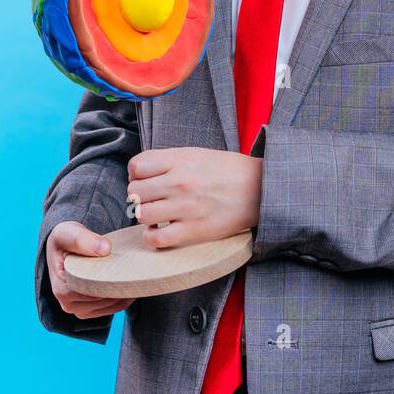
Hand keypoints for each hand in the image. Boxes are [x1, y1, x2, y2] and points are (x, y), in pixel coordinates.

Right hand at [46, 221, 135, 319]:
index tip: (123, 268)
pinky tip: (130, 284)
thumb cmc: (64, 240)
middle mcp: (68, 304)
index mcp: (61, 289)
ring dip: (123, 293)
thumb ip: (82, 239)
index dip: (110, 281)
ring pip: (109, 306)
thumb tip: (105, 249)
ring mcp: (78, 309)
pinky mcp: (87, 310)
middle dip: (119, 287)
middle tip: (134, 271)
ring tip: (134, 276)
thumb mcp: (67, 233)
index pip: (92, 291)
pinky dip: (123, 298)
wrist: (61, 247)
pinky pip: (110, 309)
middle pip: (102, 300)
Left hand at [126, 147, 262, 249]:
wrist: (259, 188)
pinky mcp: (194, 230)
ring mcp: (185, 207)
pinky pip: (156, 239)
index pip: (136, 166)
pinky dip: (152, 238)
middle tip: (151, 199)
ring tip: (156, 215)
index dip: (136, 175)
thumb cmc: (228, 170)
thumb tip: (141, 173)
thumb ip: (169, 161)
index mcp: (180, 160)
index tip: (146, 180)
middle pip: (134, 191)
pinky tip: (160, 231)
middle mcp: (179, 182)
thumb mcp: (197, 154)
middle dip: (138, 196)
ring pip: (141, 214)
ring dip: (145, 217)